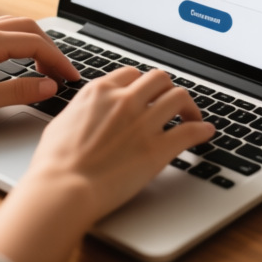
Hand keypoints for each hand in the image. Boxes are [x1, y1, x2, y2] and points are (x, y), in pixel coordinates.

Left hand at [0, 16, 79, 132]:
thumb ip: (18, 91)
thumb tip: (48, 86)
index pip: (37, 44)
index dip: (59, 61)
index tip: (71, 78)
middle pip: (29, 28)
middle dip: (51, 48)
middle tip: (63, 72)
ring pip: (14, 26)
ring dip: (35, 42)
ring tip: (46, 66)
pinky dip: (18, 41)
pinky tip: (18, 58)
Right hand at [0, 67, 214, 261]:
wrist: (63, 187)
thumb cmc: (55, 162)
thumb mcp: (62, 122)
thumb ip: (83, 111)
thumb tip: (87, 113)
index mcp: (100, 92)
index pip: (131, 74)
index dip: (141, 84)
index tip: (147, 94)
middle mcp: (124, 101)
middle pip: (159, 79)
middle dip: (167, 89)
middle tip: (172, 103)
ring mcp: (143, 123)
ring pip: (179, 97)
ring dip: (189, 106)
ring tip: (192, 117)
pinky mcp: (158, 149)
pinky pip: (190, 131)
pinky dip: (202, 130)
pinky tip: (205, 133)